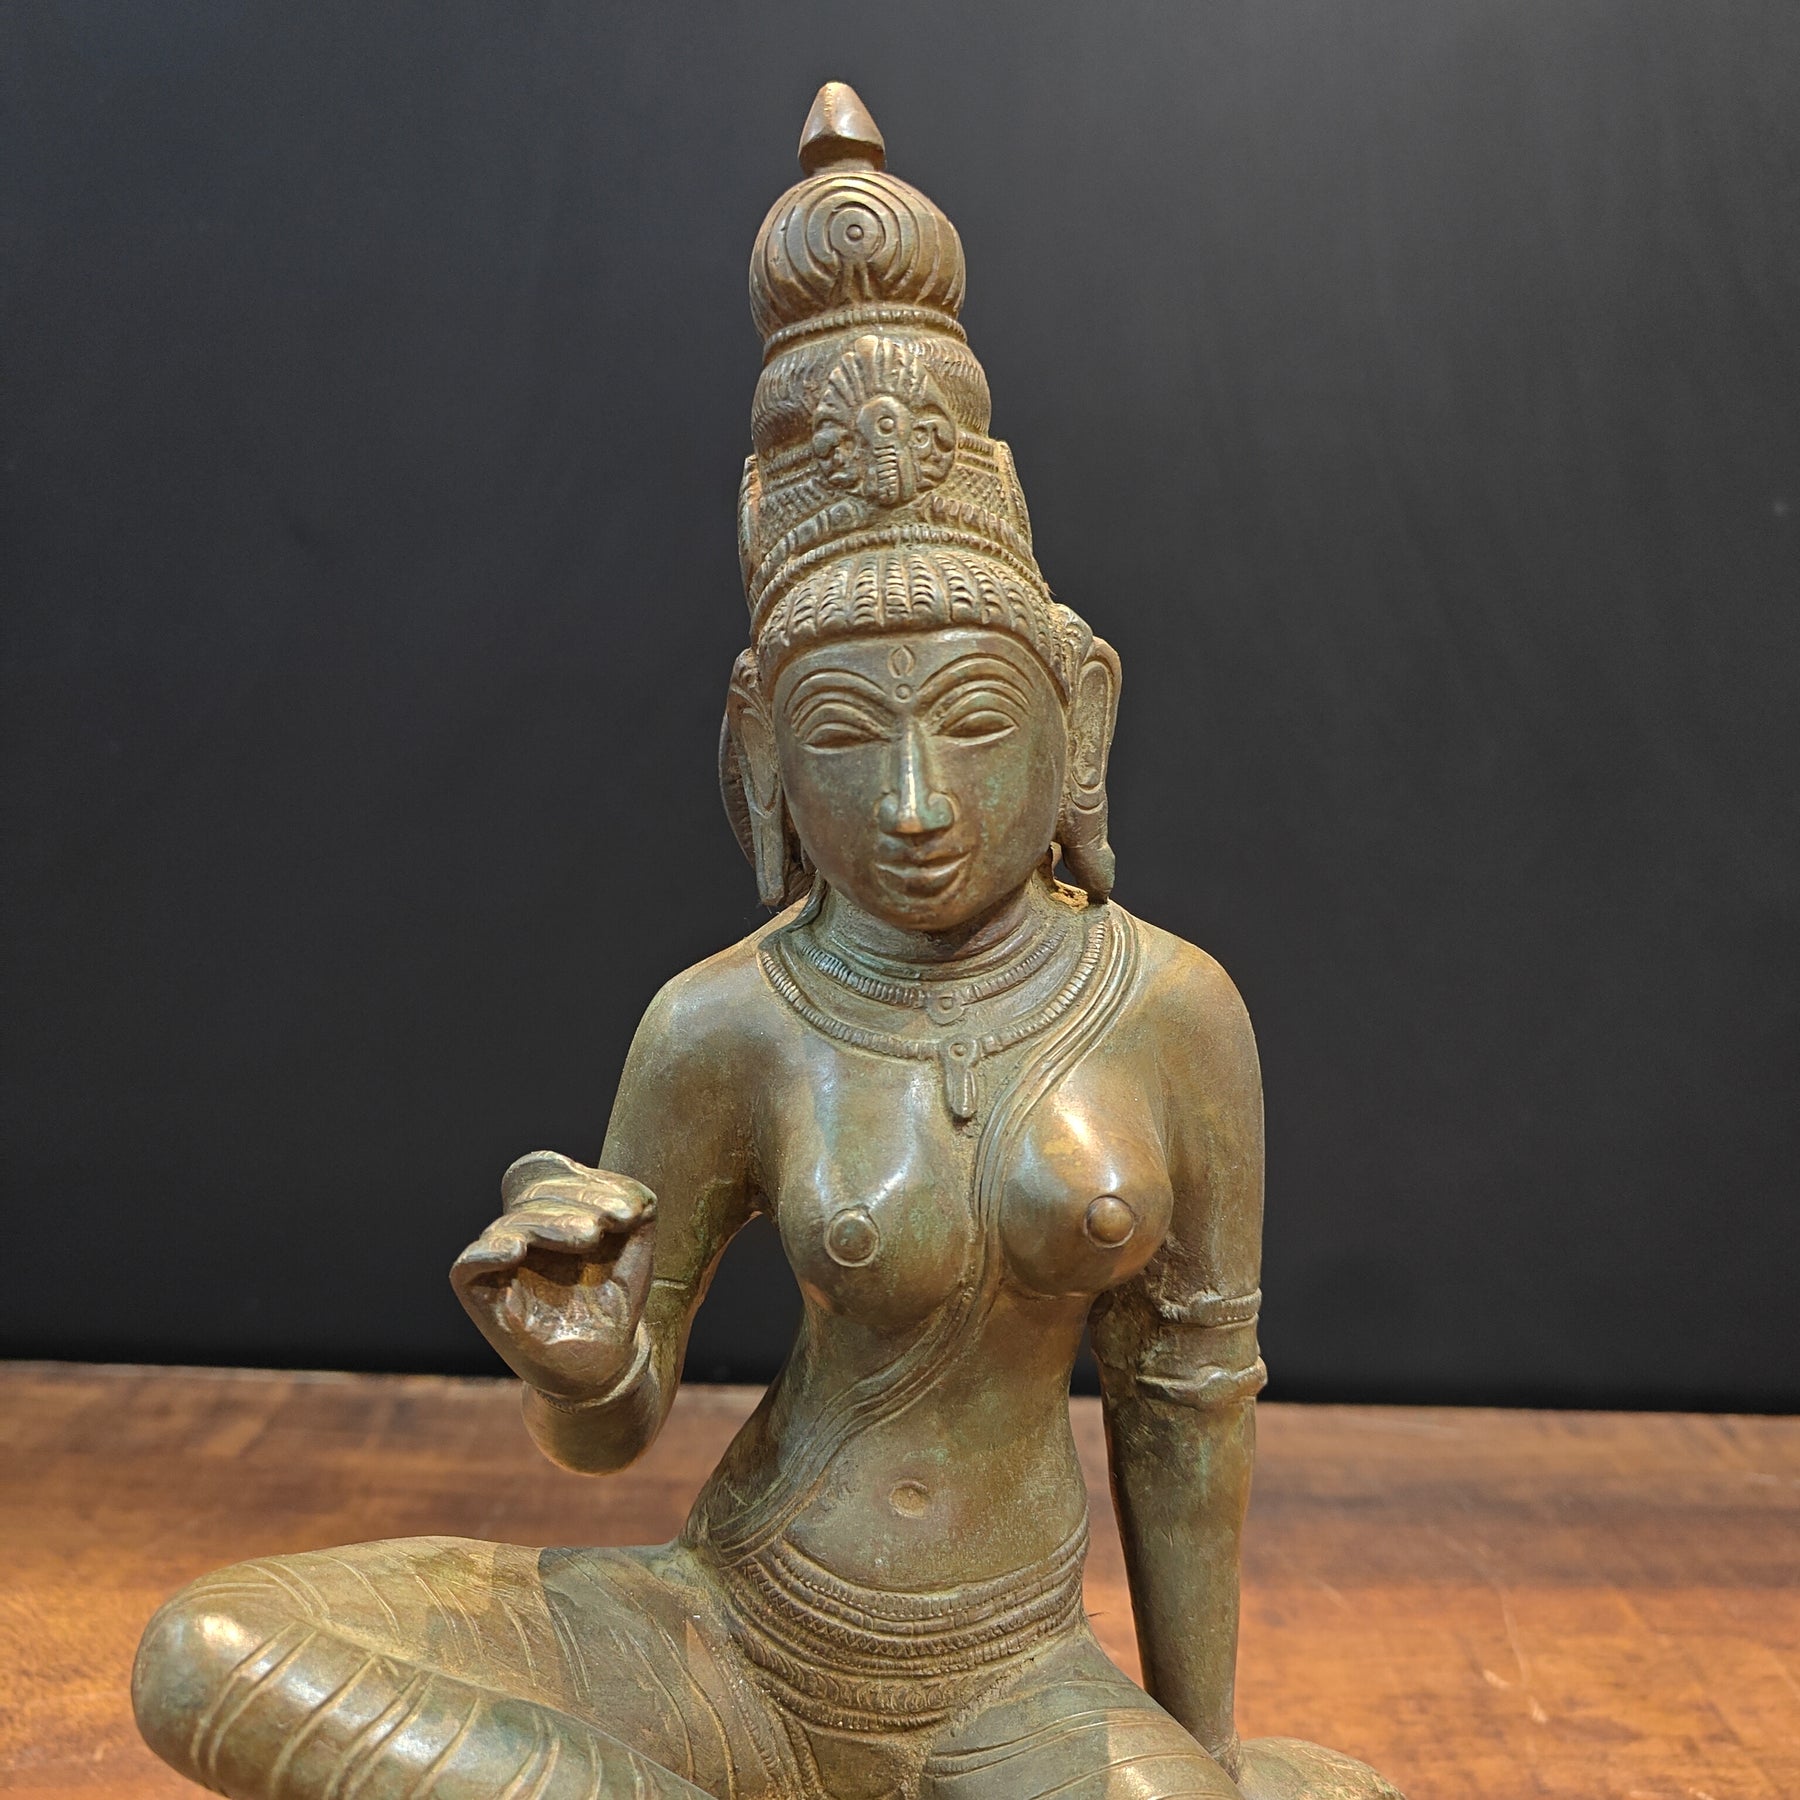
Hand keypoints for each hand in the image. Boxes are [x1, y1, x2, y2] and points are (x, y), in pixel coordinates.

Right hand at [450, 1150, 655, 1399]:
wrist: (605, 1362)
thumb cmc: (614, 1300)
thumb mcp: (635, 1247)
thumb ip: (635, 1207)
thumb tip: (631, 1189)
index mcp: (553, 1213)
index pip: (555, 1180)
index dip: (588, 1185)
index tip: (631, 1211)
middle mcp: (523, 1232)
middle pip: (534, 1199)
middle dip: (574, 1205)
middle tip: (604, 1226)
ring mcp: (501, 1262)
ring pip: (510, 1225)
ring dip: (548, 1223)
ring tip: (588, 1236)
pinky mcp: (481, 1294)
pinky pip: (469, 1265)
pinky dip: (488, 1251)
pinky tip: (516, 1248)